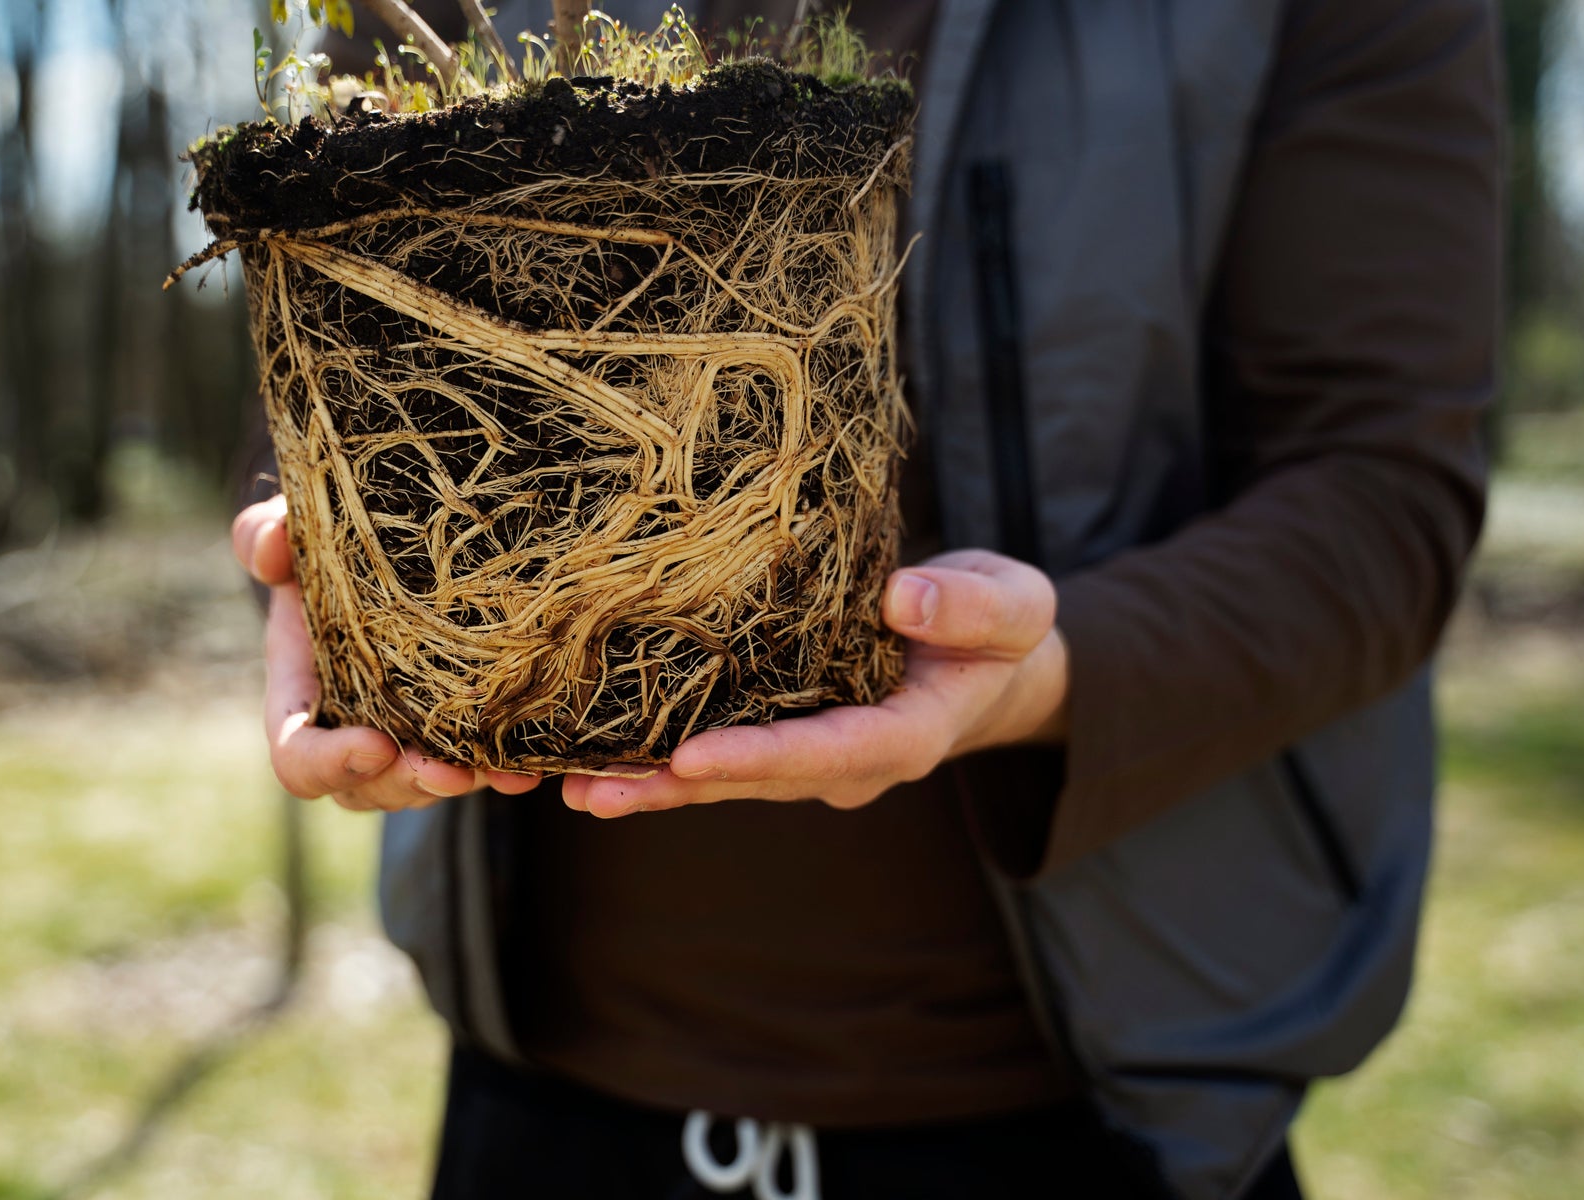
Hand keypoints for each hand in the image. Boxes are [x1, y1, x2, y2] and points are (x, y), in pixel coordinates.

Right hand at [231, 495, 541, 810]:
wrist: (381, 550)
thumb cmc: (327, 545)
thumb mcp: (293, 530)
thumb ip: (267, 534)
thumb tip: (269, 549)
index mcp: (301, 695)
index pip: (298, 758)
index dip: (330, 763)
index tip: (375, 745)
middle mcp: (348, 729)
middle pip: (367, 789)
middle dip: (408, 785)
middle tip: (449, 772)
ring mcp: (401, 738)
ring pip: (422, 789)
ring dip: (461, 785)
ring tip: (504, 771)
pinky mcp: (450, 732)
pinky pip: (472, 769)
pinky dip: (500, 772)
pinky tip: (531, 769)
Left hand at [561, 549, 1067, 817]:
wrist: (982, 651)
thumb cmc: (998, 626)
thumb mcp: (1014, 606)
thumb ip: (972, 608)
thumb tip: (903, 598)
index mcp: (901, 736)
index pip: (827, 753)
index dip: (759, 758)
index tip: (693, 756)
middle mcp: (843, 761)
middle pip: (753, 778)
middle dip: (673, 786)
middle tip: (594, 788)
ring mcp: (804, 752)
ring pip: (719, 774)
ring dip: (645, 782)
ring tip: (569, 784)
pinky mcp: (776, 729)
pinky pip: (710, 745)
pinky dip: (652, 752)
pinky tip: (586, 752)